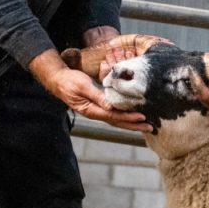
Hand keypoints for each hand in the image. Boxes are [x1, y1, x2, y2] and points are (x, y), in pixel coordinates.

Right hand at [28, 49, 151, 132]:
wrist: (58, 80)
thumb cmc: (69, 81)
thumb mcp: (82, 86)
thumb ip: (96, 95)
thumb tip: (110, 106)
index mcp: (91, 110)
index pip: (113, 116)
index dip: (128, 117)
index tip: (141, 117)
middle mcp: (95, 113)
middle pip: (117, 122)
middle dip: (134, 125)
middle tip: (150, 127)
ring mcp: (96, 111)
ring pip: (116, 120)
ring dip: (131, 123)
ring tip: (145, 125)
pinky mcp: (98, 106)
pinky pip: (114, 114)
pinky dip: (124, 116)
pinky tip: (132, 116)